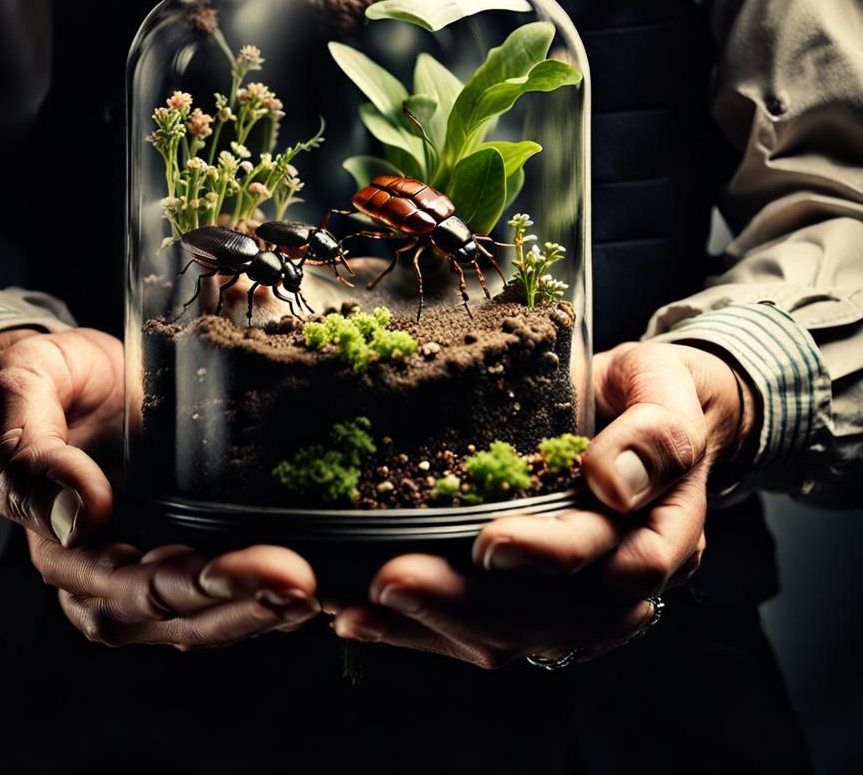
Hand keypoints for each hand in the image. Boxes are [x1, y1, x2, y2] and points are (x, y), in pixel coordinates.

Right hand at [0, 327, 319, 646]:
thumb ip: (33, 455)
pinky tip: (312, 581)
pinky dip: (262, 592)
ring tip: (315, 593)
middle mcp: (102, 574)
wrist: (64, 375)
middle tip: (302, 585)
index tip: (245, 570)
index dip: (185, 585)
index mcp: (59, 548)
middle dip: (240, 603)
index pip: (123, 586)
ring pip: (203, 614)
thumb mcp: (19, 392)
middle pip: (172, 612)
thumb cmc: (34, 381)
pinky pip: (221, 589)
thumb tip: (80, 519)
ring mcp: (146, 563)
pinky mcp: (181, 544)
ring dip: (259, 609)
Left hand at [331, 341, 756, 666]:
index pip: (615, 560)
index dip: (552, 556)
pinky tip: (367, 618)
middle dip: (468, 605)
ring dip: (434, 628)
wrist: (642, 407)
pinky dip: (425, 630)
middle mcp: (621, 579)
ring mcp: (578, 597)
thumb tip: (613, 483)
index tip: (488, 544)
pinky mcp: (535, 599)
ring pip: (513, 638)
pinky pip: (485, 632)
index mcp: (665, 531)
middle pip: (553, 618)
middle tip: (391, 580)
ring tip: (361, 609)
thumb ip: (653, 433)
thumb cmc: (652, 392)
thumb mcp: (664, 389)